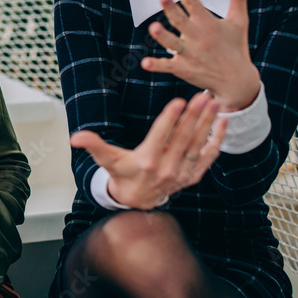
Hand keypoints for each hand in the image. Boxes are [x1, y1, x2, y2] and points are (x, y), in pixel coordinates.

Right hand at [69, 93, 226, 208]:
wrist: (137, 202)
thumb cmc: (122, 174)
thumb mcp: (107, 160)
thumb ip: (94, 145)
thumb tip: (74, 138)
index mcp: (146, 161)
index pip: (160, 136)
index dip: (170, 119)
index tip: (179, 101)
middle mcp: (166, 168)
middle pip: (183, 138)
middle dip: (194, 115)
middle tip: (203, 95)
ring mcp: (181, 173)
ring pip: (198, 145)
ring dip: (207, 123)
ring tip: (213, 103)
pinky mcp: (192, 175)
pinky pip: (208, 156)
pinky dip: (217, 141)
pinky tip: (223, 123)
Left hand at [141, 0, 260, 111]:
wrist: (237, 81)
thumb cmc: (235, 46)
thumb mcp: (239, 21)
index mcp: (208, 23)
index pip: (194, 2)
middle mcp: (197, 37)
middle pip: (181, 21)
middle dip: (172, 9)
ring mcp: (190, 54)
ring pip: (173, 43)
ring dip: (163, 36)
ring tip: (153, 28)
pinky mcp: (184, 69)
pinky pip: (168, 66)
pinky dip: (157, 65)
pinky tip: (145, 63)